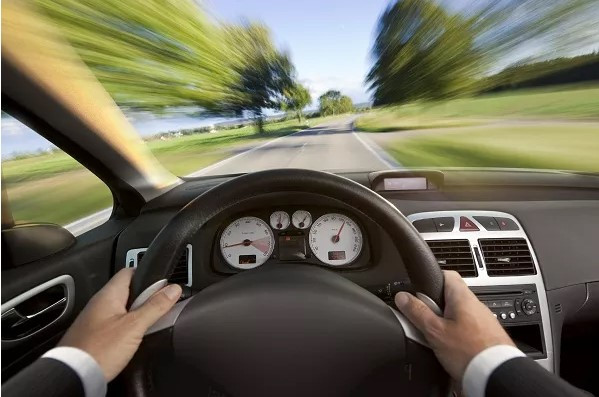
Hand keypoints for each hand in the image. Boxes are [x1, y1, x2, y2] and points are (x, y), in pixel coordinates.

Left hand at [59, 268, 181, 380]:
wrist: (74, 376)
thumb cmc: (98, 350)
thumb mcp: (134, 326)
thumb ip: (155, 306)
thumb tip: (173, 290)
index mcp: (108, 294)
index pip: (129, 271)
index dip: (147, 274)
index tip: (163, 284)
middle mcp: (99, 303)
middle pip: (128, 291)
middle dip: (145, 297)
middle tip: (159, 307)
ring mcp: (95, 319)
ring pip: (122, 308)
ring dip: (137, 313)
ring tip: (149, 324)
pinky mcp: (94, 335)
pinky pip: (115, 323)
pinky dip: (127, 326)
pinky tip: (133, 337)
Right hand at [394, 270, 513, 380]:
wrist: (496, 376)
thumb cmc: (470, 352)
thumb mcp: (435, 331)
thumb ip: (417, 312)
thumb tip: (403, 297)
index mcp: (463, 297)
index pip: (447, 274)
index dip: (431, 279)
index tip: (419, 290)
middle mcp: (476, 305)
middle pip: (449, 297)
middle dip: (434, 307)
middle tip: (423, 320)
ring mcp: (483, 321)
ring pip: (457, 315)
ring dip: (445, 323)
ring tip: (435, 338)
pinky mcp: (487, 336)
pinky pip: (466, 329)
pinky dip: (456, 335)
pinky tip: (450, 348)